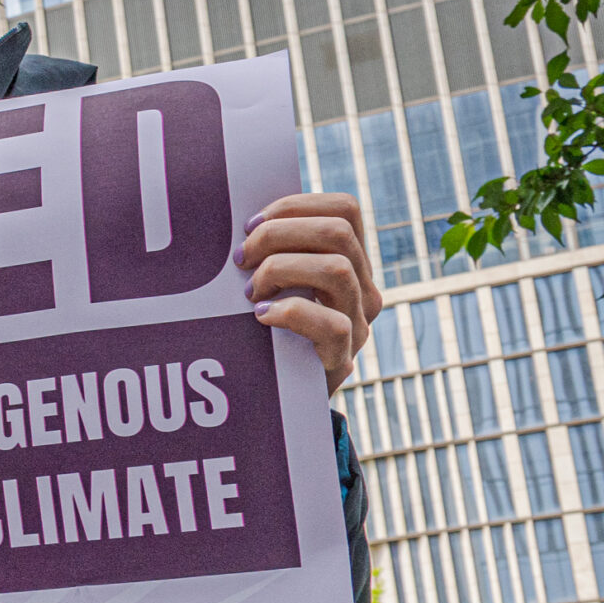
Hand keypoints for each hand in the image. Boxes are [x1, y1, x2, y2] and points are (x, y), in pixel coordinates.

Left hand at [239, 193, 382, 393]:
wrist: (283, 397)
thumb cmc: (269, 329)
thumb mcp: (278, 283)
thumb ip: (274, 253)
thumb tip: (241, 223)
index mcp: (350, 261)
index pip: (345, 209)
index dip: (296, 205)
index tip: (250, 224)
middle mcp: (363, 288)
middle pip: (338, 232)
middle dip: (278, 234)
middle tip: (241, 257)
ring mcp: (358, 323)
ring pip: (337, 270)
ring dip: (280, 270)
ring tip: (250, 292)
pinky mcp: (343, 357)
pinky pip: (332, 324)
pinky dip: (290, 312)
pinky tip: (261, 317)